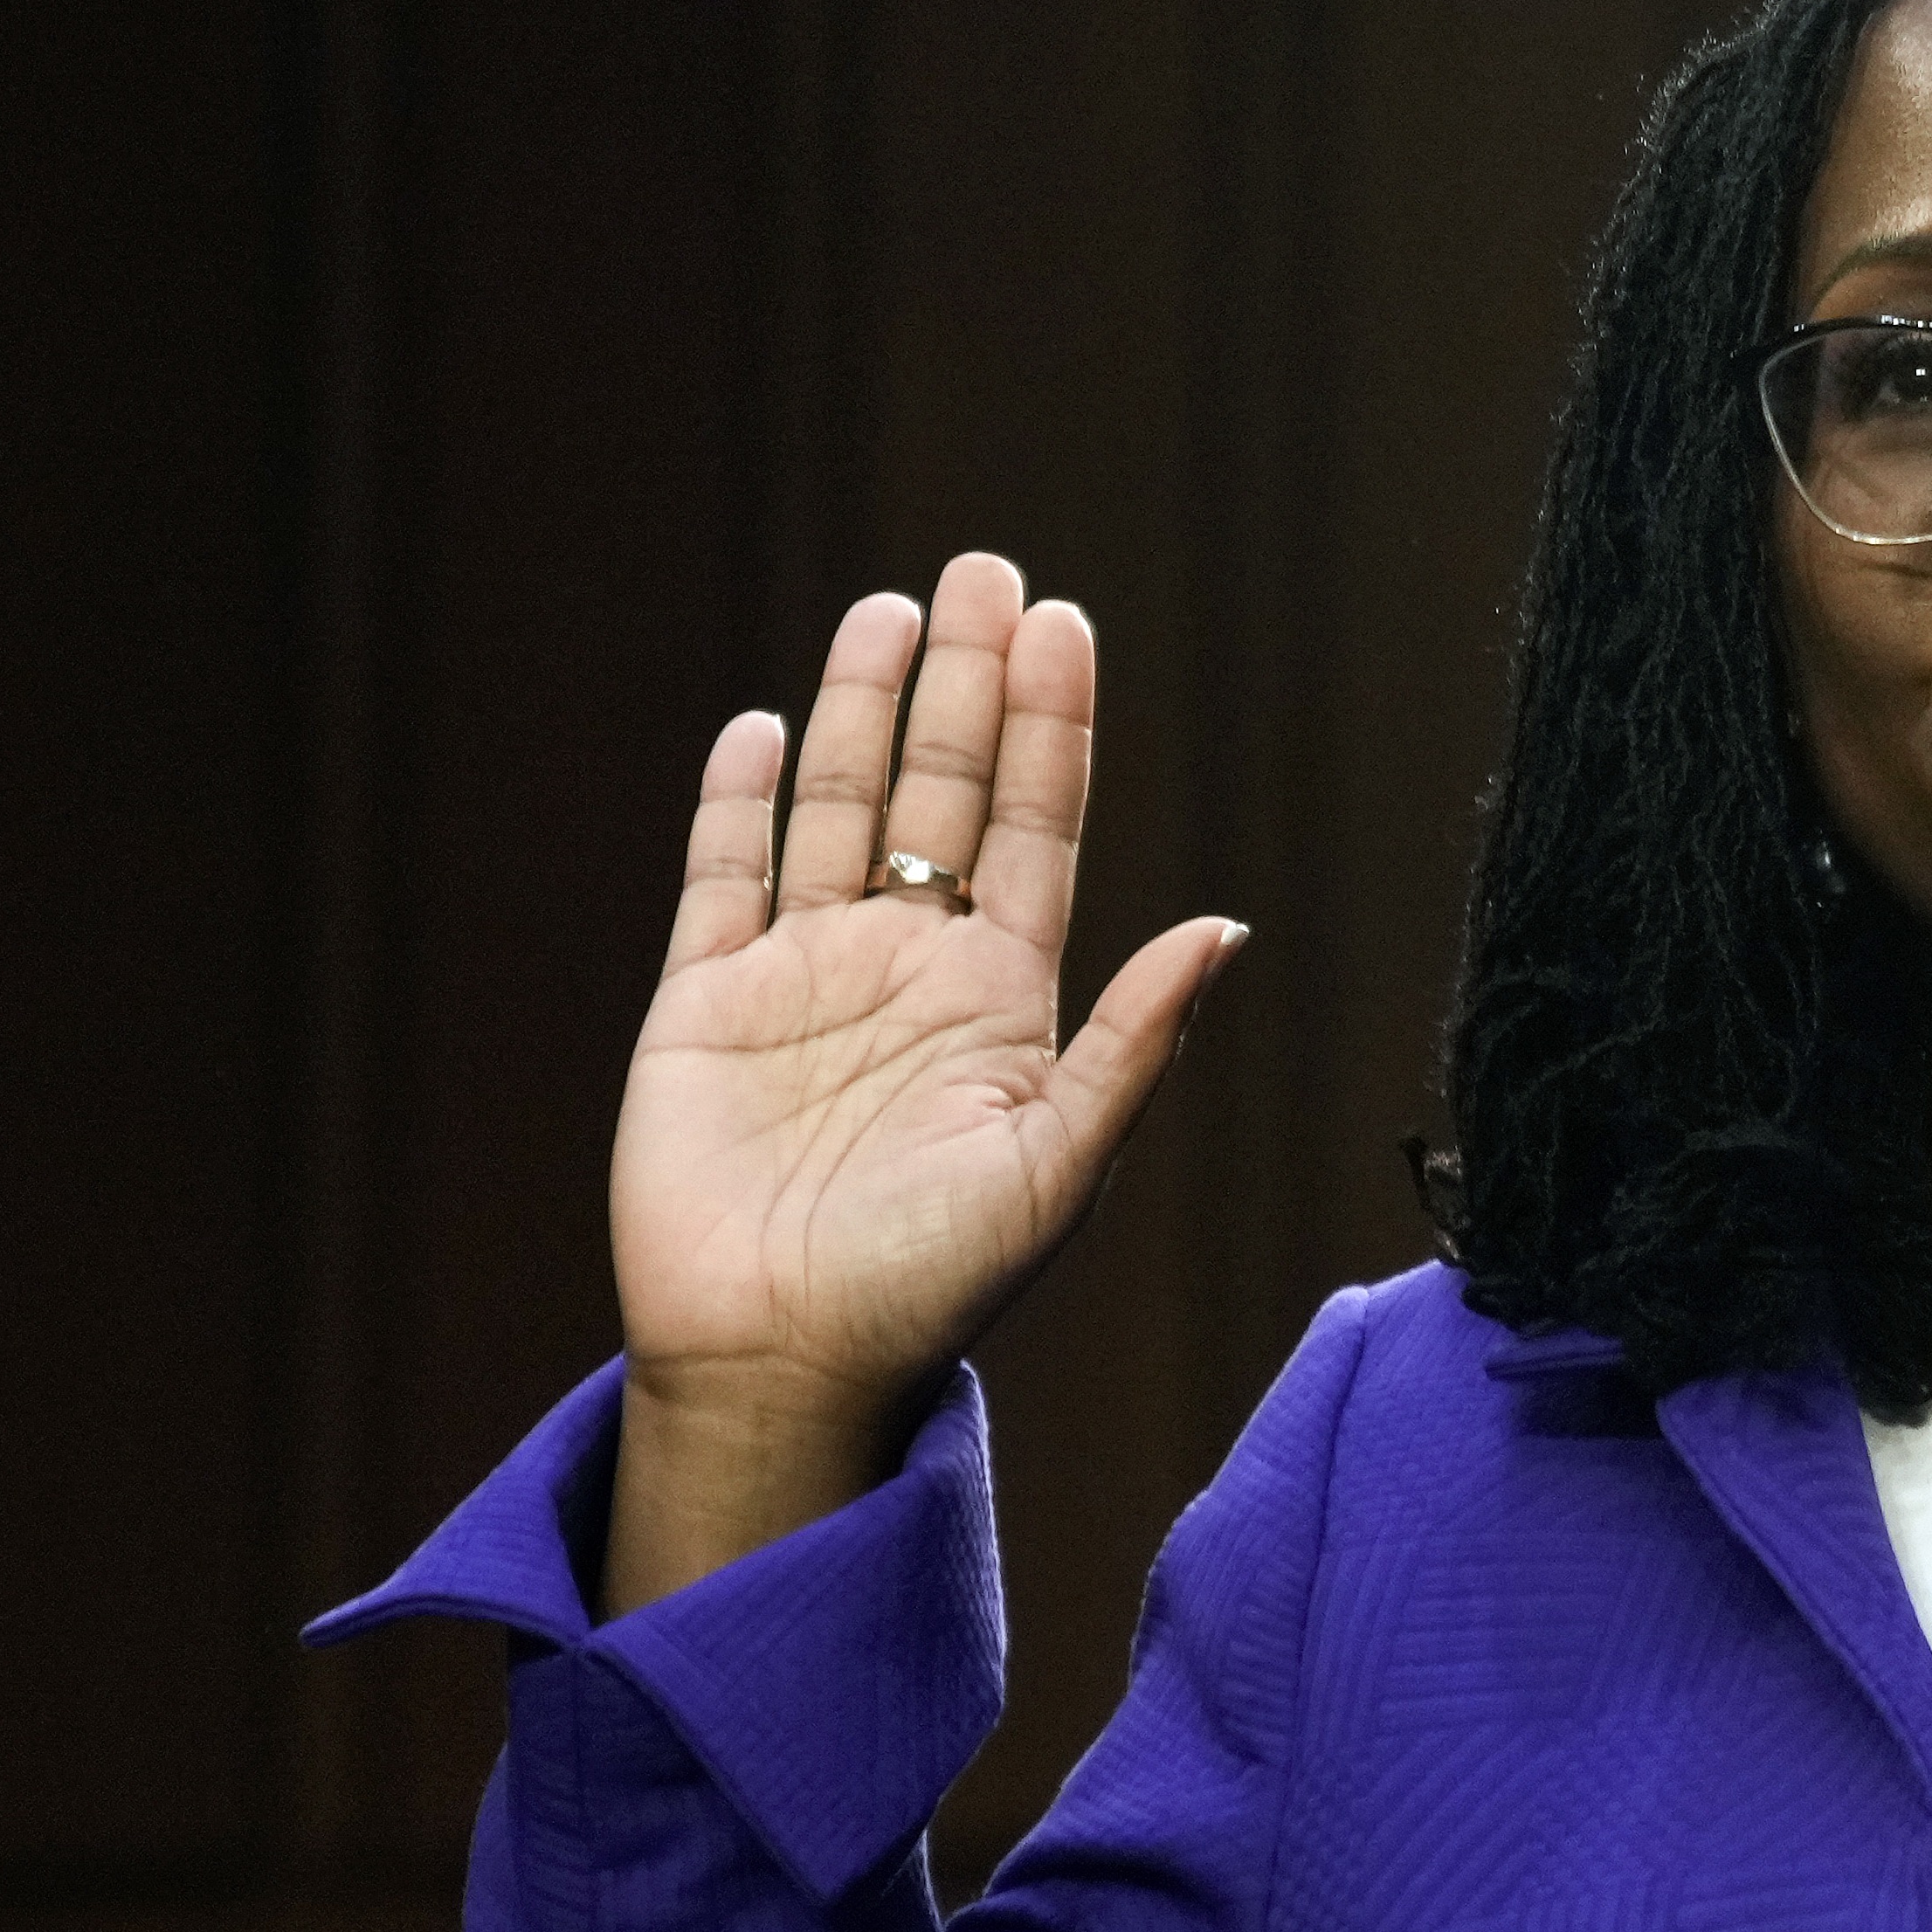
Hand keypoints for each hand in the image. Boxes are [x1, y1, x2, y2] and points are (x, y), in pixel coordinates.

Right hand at [605, 554, 1240, 1606]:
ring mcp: (805, 979)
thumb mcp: (1059, 1164)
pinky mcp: (705, 1004)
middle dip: (965, 684)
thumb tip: (1227, 932)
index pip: (1033, 829)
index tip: (1063, 622)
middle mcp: (909, 970)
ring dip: (864, 712)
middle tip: (984, 570)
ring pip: (838, 813)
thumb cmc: (938, 1286)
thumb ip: (1134, 1044)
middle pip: (941, 793)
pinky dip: (744, 802)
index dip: (1048, 727)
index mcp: (1003, 1002)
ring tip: (893, 611)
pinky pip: (723, 878)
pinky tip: (770, 727)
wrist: (789, 1361)